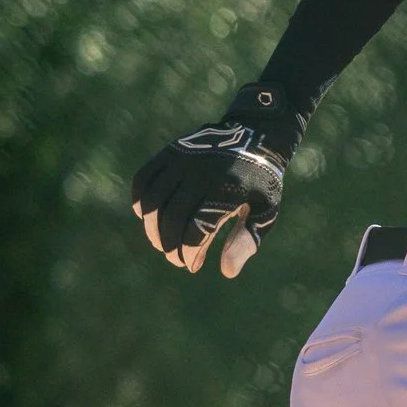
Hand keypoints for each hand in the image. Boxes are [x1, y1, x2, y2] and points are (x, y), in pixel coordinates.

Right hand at [130, 117, 286, 276]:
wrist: (257, 134)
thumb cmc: (261, 182)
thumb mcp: (265, 211)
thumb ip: (246, 240)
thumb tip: (227, 271)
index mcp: (227, 188)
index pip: (197, 229)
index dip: (189, 253)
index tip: (191, 265)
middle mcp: (202, 172)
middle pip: (172, 217)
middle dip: (169, 245)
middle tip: (174, 258)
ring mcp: (183, 159)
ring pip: (153, 201)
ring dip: (151, 229)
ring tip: (160, 243)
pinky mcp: (171, 151)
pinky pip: (143, 180)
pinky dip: (140, 202)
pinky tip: (147, 218)